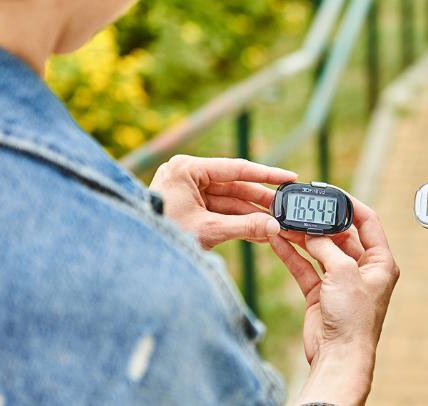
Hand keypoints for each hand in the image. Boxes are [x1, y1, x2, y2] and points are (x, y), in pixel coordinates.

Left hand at [149, 155, 295, 248]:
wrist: (137, 258)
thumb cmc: (164, 237)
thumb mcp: (208, 230)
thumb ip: (244, 227)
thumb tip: (275, 227)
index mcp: (187, 169)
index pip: (236, 168)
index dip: (266, 174)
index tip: (290, 177)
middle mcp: (187, 174)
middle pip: (234, 185)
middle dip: (260, 200)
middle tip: (285, 209)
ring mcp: (187, 190)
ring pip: (229, 200)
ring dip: (251, 214)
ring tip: (275, 225)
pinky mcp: (188, 206)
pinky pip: (219, 211)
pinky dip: (237, 221)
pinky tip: (259, 231)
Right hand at [269, 195, 397, 405]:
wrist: (338, 356)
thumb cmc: (352, 318)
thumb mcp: (343, 272)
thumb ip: (327, 247)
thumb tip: (313, 231)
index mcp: (381, 262)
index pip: (368, 222)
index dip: (350, 204)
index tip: (331, 191)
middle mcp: (362, 269)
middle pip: (341, 235)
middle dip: (321, 221)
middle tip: (303, 207)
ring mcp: (340, 281)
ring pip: (320, 250)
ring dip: (303, 236)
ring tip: (285, 221)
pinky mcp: (320, 294)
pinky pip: (305, 267)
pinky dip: (292, 254)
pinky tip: (278, 239)